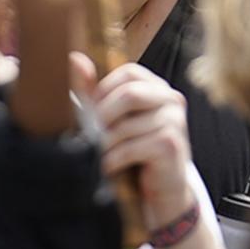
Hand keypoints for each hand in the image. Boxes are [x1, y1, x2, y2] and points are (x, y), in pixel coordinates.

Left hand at [93, 63, 197, 230]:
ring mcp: (175, 122)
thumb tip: (74, 58)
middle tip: (88, 135)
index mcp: (159, 87)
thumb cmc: (136, 152)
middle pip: (130, 94)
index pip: (129, 73)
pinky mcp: (171, 146)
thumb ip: (95, 91)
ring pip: (126, 126)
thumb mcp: (116, 119)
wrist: (163, 190)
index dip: (105, 90)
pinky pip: (131, 148)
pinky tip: (107, 168)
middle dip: (102, 116)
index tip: (91, 111)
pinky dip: (113, 159)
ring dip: (104, 144)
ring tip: (95, 155)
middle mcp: (171, 99)